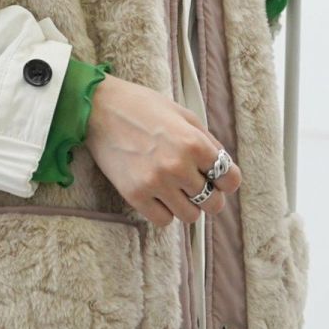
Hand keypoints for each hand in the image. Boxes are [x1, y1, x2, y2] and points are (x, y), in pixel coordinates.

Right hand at [85, 73, 240, 227]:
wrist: (98, 108)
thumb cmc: (141, 107)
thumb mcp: (183, 115)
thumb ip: (207, 141)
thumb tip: (223, 166)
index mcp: (194, 143)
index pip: (230, 180)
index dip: (226, 181)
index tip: (218, 180)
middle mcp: (178, 166)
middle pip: (213, 203)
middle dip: (208, 196)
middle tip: (196, 188)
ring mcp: (156, 183)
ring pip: (190, 216)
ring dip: (186, 206)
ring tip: (175, 191)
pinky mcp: (135, 195)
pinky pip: (163, 221)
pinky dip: (164, 212)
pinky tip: (158, 196)